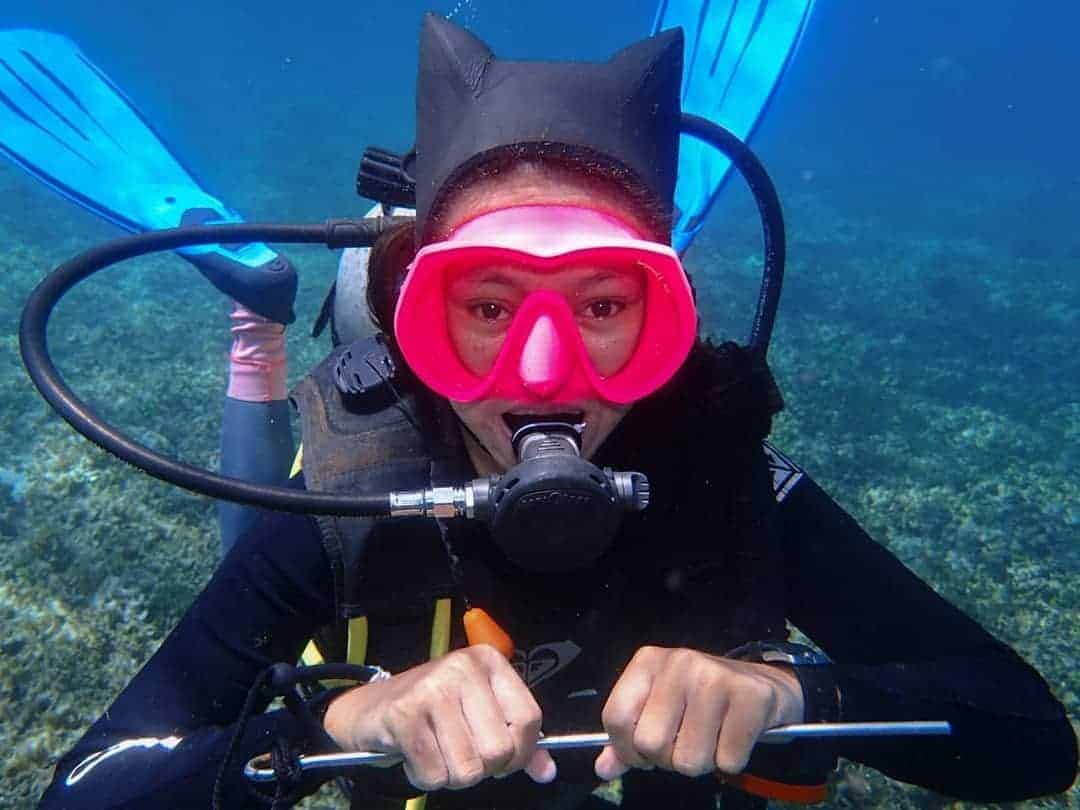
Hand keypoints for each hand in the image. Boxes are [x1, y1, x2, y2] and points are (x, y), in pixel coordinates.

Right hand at [323, 645, 555, 789]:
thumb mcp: (481, 713)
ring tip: (438, 754)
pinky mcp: (404, 714)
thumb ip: (518, 741)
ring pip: (468, 768)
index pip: (529, 719)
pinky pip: (434, 774)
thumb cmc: (434, 711)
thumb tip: (547, 771)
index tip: (504, 760)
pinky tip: (417, 756)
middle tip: (462, 756)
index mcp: (489, 663)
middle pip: (499, 749)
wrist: (371, 707)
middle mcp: (463, 668)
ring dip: (452, 776)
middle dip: (483, 768)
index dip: (521, 752)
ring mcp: (432, 688)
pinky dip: (426, 777)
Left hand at [595, 646, 804, 780]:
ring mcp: (716, 677)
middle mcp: (679, 663)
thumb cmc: (700, 700)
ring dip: (701, 763)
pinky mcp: (751, 697)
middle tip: (684, 745)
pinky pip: (728, 761)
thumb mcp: (658, 707)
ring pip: (690, 759)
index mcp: (648, 661)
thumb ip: (628, 738)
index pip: (616, 717)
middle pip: (651, 743)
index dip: (627, 750)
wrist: (762, 685)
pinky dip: (731, 761)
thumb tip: (603, 769)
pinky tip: (733, 737)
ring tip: (711, 740)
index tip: (644, 754)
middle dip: (667, 759)